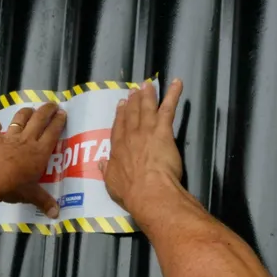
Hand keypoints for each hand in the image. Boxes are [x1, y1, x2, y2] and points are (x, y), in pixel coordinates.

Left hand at [0, 102, 66, 218]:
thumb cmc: (13, 186)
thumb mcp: (31, 195)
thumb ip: (44, 201)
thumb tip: (56, 214)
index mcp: (40, 151)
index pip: (53, 131)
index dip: (59, 121)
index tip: (62, 113)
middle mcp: (27, 140)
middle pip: (39, 119)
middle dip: (47, 109)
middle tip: (52, 104)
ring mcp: (8, 138)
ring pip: (20, 118)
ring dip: (26, 112)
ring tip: (30, 109)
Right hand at [100, 79, 183, 210]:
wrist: (148, 191)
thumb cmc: (131, 192)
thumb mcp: (111, 184)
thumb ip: (107, 171)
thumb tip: (100, 163)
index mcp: (117, 149)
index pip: (118, 128)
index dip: (120, 115)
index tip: (121, 105)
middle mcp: (130, 136)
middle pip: (132, 114)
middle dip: (133, 101)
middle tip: (134, 90)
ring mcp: (146, 131)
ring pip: (147, 108)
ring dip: (148, 95)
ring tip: (149, 84)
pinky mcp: (163, 131)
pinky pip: (168, 109)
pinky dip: (173, 95)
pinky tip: (176, 84)